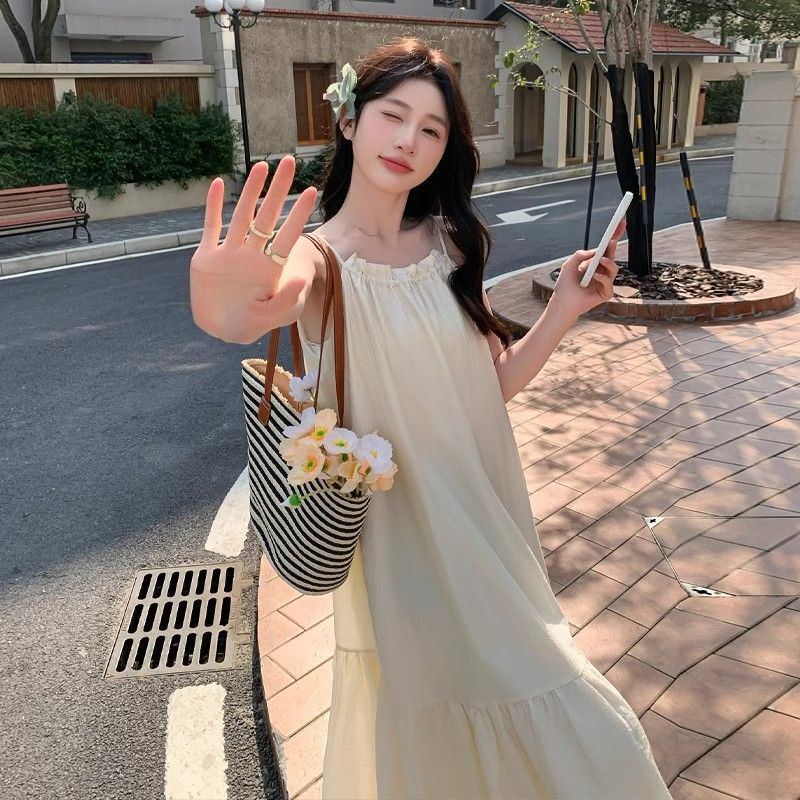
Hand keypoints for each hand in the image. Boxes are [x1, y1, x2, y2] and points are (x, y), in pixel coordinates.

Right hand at [190, 156, 317, 343]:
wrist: (218, 330)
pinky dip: (214, 206)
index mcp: (268, 268)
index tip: (312, 191)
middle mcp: (250, 255)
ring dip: (250, 191)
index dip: (298, 214)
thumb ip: (286, 301)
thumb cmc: (248, 326)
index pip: (286, 235)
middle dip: (278, 190)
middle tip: (289, 161)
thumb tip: (302, 280)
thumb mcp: (270, 318)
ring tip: (261, 166)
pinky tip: (219, 184)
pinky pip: (211, 227)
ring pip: (241, 215)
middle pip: (266, 216)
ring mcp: (229, 253)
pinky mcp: (207, 257)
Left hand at [549, 218, 624, 322]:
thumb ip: (579, 255)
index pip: (606, 248)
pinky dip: (602, 278)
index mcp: (594, 263)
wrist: (562, 303)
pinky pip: (609, 283)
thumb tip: (594, 251)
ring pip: (614, 268)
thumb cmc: (565, 286)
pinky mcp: (606, 293)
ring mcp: (605, 282)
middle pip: (612, 255)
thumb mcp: (569, 265)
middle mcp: (601, 271)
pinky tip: (594, 276)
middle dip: (613, 245)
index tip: (620, 223)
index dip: (614, 236)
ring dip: (608, 263)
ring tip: (600, 260)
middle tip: (612, 240)